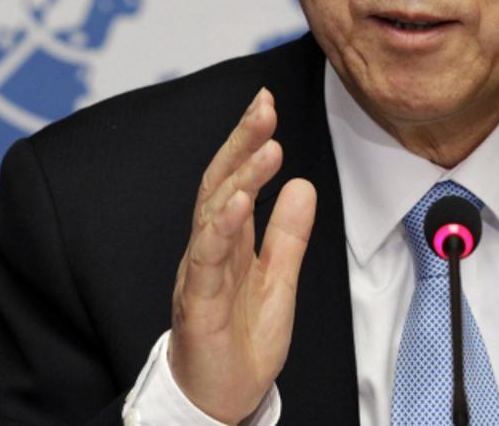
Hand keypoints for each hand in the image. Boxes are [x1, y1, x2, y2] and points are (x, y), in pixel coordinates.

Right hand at [169, 88, 316, 422]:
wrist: (220, 399)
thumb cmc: (241, 343)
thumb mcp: (279, 282)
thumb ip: (287, 236)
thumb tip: (301, 184)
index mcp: (228, 240)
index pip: (235, 179)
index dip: (249, 140)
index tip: (266, 103)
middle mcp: (208, 248)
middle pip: (219, 182)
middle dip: (241, 141)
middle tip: (263, 105)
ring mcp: (200, 272)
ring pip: (212, 213)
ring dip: (239, 176)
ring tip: (265, 146)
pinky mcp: (197, 302)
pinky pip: (207, 258)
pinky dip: (221, 226)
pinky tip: (238, 201)